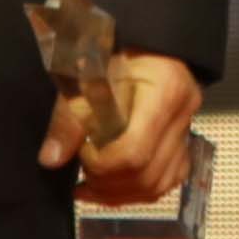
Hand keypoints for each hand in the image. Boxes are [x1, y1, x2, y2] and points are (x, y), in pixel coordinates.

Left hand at [43, 50, 208, 205]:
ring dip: (120, 193)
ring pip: (158, 186)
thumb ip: (68, 118)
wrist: (142, 45)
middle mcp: (184, 114)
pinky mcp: (184, 144)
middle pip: (146, 175)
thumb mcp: (86, 76)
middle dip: (107, 182)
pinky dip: (137, 191)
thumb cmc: (111, 53)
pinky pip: (166, 183)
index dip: (101, 163)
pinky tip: (112, 186)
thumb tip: (51, 160)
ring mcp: (188, 131)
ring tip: (91, 182)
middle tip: (82, 168)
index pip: (133, 151)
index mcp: (165, 90)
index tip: (81, 152)